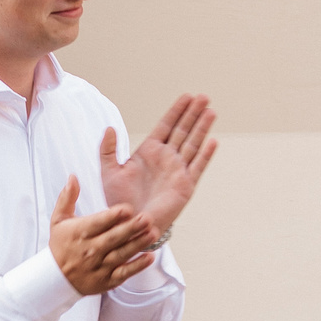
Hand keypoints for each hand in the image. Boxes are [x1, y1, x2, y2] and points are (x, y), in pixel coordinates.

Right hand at [47, 178, 158, 295]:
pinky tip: (149, 257)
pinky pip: (123, 273)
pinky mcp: (107, 280)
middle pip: (113, 238)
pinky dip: (136, 266)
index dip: (113, 216)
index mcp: (80, 232)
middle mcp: (90, 249)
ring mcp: (99, 266)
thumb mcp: (58, 220)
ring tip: (153, 233)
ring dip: (138, 244)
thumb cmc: (61, 245)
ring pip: (121, 254)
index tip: (127, 208)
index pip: (98, 223)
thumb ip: (67, 198)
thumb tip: (73, 177)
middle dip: (131, 228)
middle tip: (147, 218)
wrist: (55, 279)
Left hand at [100, 93, 217, 238]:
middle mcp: (166, 158)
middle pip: (183, 130)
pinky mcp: (185, 185)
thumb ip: (107, 150)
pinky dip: (205, 154)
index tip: (187, 96)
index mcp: (149, 152)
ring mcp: (177, 170)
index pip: (166, 125)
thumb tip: (109, 128)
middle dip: (193, 113)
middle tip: (204, 97)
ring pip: (193, 144)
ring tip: (211, 111)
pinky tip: (212, 141)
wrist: (130, 224)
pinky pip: (197, 166)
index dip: (177, 111)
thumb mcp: (109, 172)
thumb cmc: (119, 201)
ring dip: (202, 128)